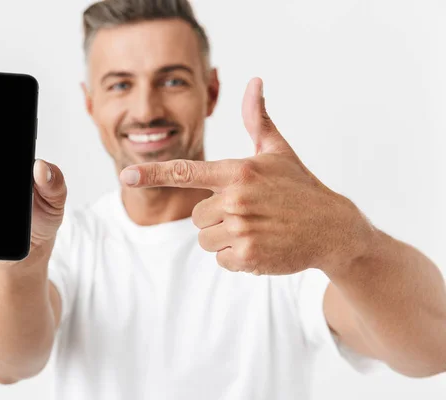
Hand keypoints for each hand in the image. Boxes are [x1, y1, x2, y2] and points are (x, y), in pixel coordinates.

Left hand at [119, 78, 372, 274]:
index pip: (185, 171)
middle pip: (196, 216)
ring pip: (206, 240)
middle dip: (216, 218)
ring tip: (256, 229)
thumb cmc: (299, 186)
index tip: (126, 176)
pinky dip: (237, 257)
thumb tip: (253, 81)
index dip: (153, 174)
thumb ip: (257, 119)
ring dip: (226, 238)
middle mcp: (236, 198)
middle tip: (249, 213)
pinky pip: (222, 259)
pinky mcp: (250, 255)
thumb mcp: (277, 151)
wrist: (333, 227)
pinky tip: (261, 245)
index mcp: (237, 171)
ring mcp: (243, 228)